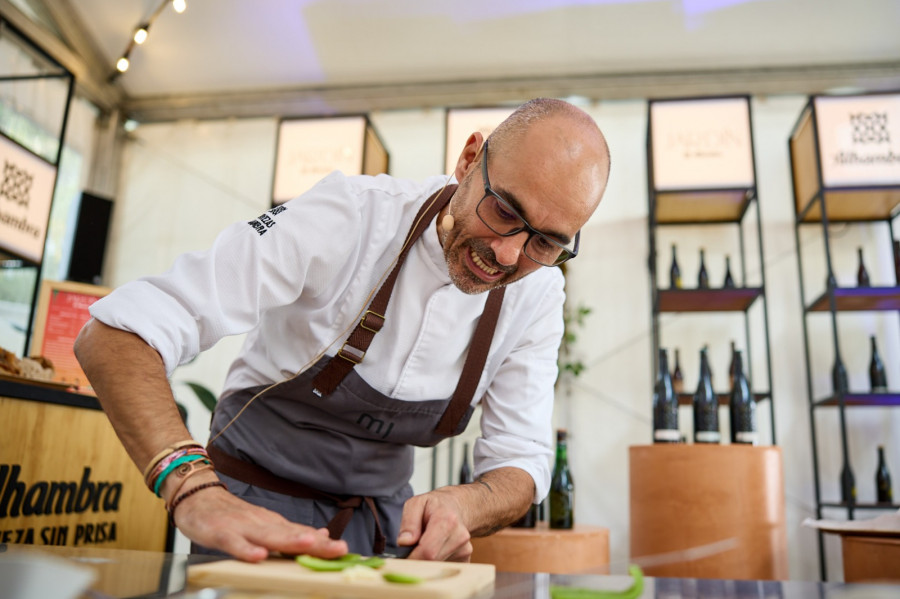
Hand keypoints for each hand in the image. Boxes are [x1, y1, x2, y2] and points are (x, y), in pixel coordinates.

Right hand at [171, 479, 347, 561]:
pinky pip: (234, 542)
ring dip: (289, 541)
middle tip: (338, 549)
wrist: (197, 496)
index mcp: (274, 524)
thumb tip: (322, 536)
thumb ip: (291, 532)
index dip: (324, 543)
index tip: (345, 550)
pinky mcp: (221, 532)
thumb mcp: (265, 523)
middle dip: (316, 543)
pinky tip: (258, 556)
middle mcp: (262, 523)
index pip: (303, 534)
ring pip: (268, 535)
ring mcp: (242, 527)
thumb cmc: (231, 516)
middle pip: (292, 534)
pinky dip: (245, 549)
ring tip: (309, 545)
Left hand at [397, 489, 472, 561]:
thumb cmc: (434, 505)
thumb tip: (404, 542)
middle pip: (432, 562)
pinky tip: (436, 548)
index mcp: (447, 520)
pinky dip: (435, 562)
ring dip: (426, 560)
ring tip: (426, 543)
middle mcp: (460, 536)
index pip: (427, 552)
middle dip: (417, 558)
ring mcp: (465, 549)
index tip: (402, 557)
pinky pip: (443, 568)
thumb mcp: (416, 503)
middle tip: (412, 548)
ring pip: (436, 566)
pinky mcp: (466, 559)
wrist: (456, 507)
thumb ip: (408, 522)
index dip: (412, 558)